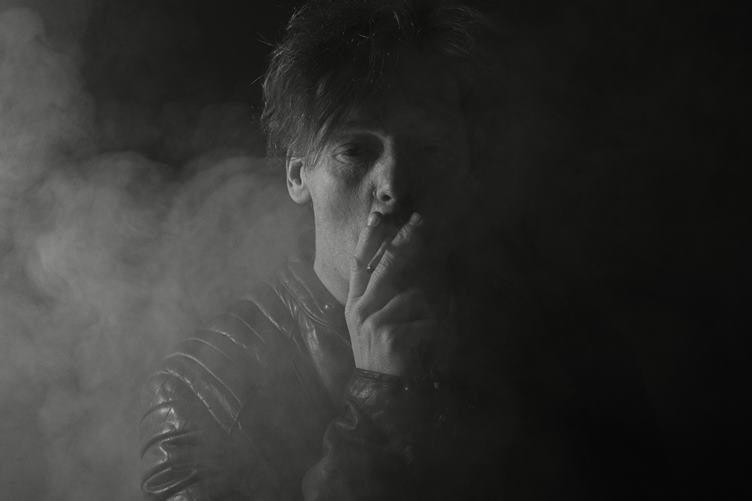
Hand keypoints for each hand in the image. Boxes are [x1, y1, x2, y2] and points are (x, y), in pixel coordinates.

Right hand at [345, 212, 435, 376]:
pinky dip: (434, 332)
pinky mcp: (391, 335)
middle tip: (421, 220)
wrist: (381, 391)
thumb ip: (382, 295)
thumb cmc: (384, 354)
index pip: (359, 263)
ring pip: (414, 295)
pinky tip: (424, 348)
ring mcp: (375, 321)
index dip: (369, 238)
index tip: (378, 215)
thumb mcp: (374, 323)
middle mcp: (361, 309)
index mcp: (355, 303)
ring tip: (422, 334)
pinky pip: (426, 319)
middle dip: (405, 240)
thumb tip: (400, 260)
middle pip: (385, 264)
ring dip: (428, 312)